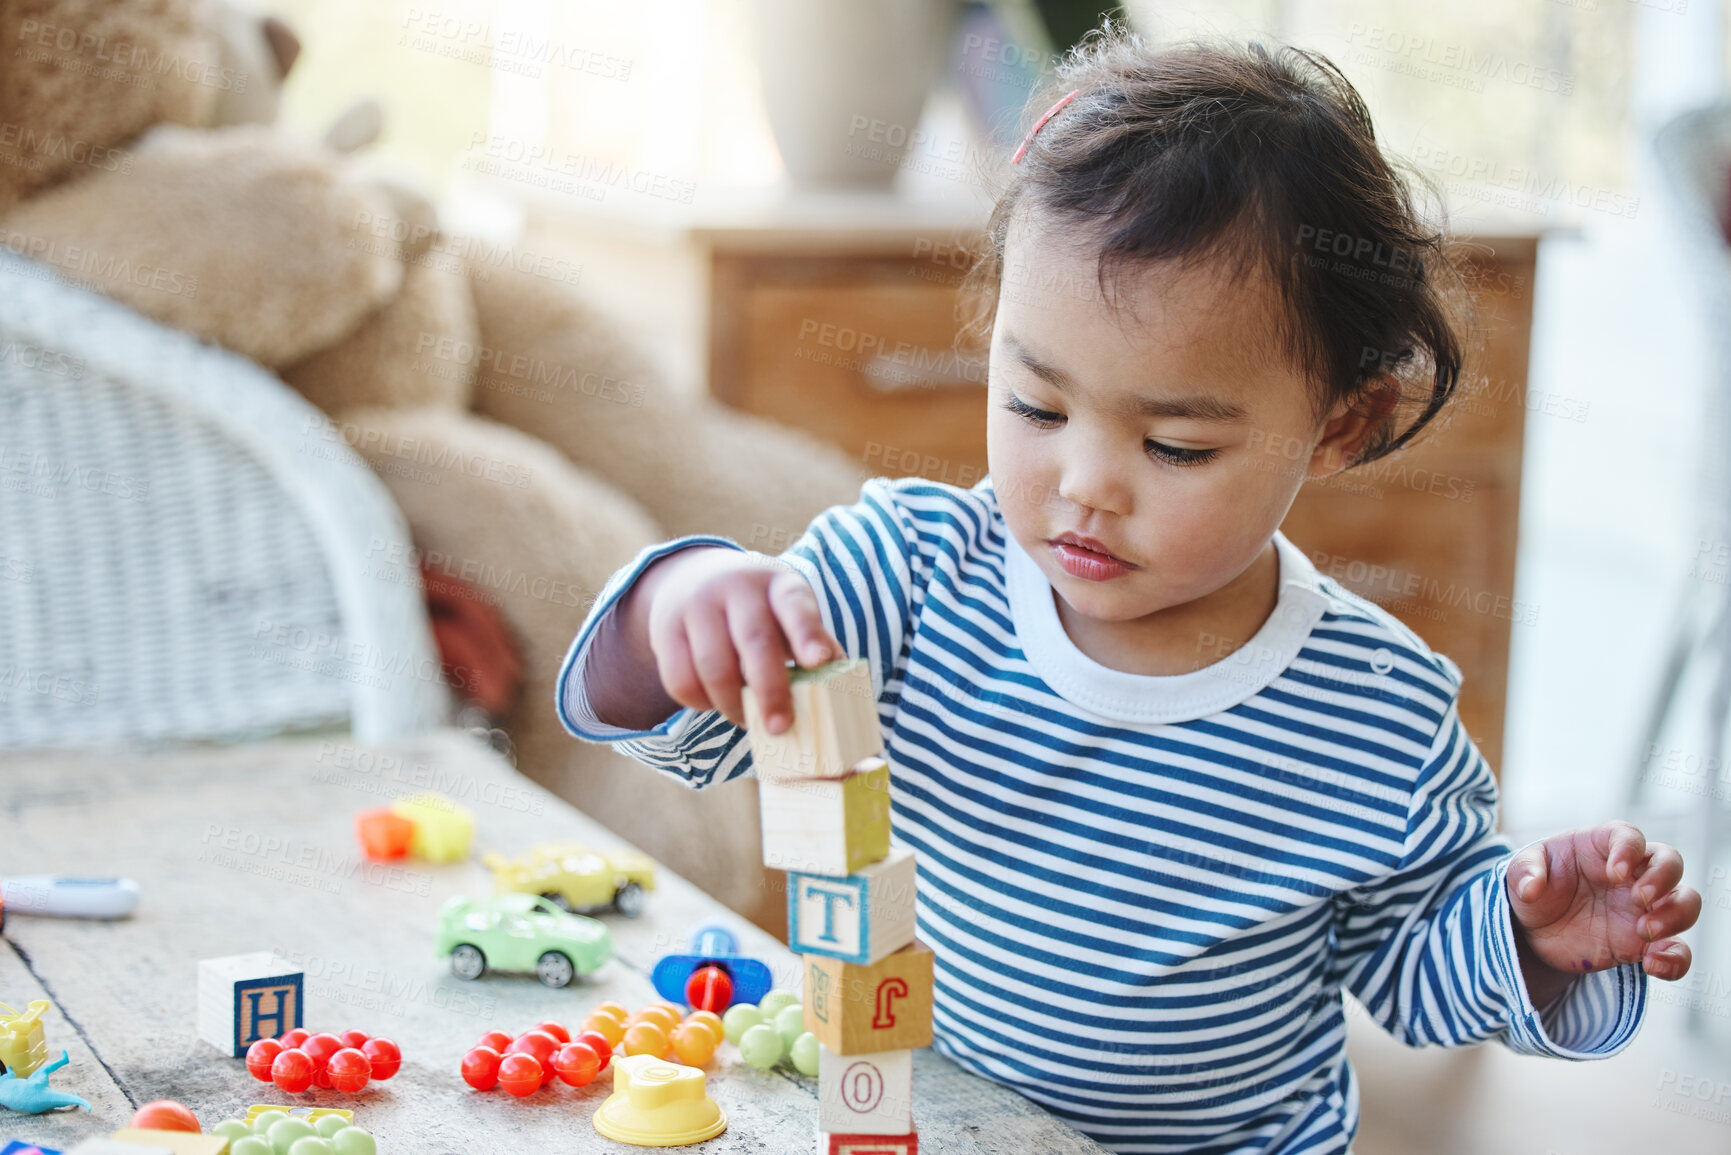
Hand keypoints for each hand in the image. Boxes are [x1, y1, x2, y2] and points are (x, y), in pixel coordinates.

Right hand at [641, 547, 842, 732]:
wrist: (693, 576)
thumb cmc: (758, 608)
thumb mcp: (788, 609)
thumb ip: (812, 642)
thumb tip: (841, 684)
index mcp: (777, 583)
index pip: (795, 605)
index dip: (807, 634)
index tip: (819, 662)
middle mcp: (736, 587)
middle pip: (754, 641)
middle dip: (770, 690)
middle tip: (781, 727)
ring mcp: (696, 605)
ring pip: (713, 666)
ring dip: (733, 704)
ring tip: (749, 721)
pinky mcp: (665, 629)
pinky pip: (680, 679)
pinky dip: (701, 703)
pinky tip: (716, 704)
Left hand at [1506, 821, 1700, 1003]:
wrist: (1537, 930)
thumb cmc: (1536, 887)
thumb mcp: (1520, 873)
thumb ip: (1524, 873)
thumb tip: (1531, 887)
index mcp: (1602, 847)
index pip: (1629, 836)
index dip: (1629, 850)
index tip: (1616, 872)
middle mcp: (1632, 874)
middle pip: (1671, 863)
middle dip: (1662, 880)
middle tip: (1638, 899)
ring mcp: (1643, 908)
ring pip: (1685, 902)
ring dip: (1675, 916)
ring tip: (1644, 931)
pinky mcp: (1645, 943)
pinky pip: (1677, 950)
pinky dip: (1676, 959)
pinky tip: (1652, 965)